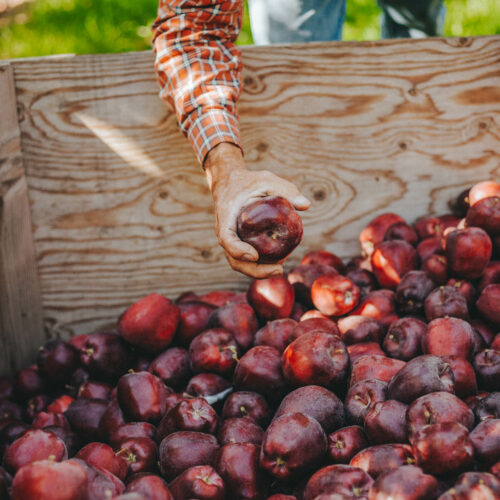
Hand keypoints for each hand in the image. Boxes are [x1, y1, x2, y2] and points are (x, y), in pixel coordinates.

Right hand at [204, 143, 310, 277]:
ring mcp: (231, 240)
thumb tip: (306, 205)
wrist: (229, 182)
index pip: (227, 239)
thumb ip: (285, 190)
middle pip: (234, 259)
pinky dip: (259, 265)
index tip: (255, 255)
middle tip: (279, 269)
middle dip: (255, 270)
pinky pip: (244, 259)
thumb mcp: (266, 180)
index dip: (239, 250)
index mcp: (227, 216)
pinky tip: (277, 262)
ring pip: (239, 263)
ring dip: (258, 271)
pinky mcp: (238, 243)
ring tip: (280, 269)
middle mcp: (226, 232)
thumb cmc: (248, 181)